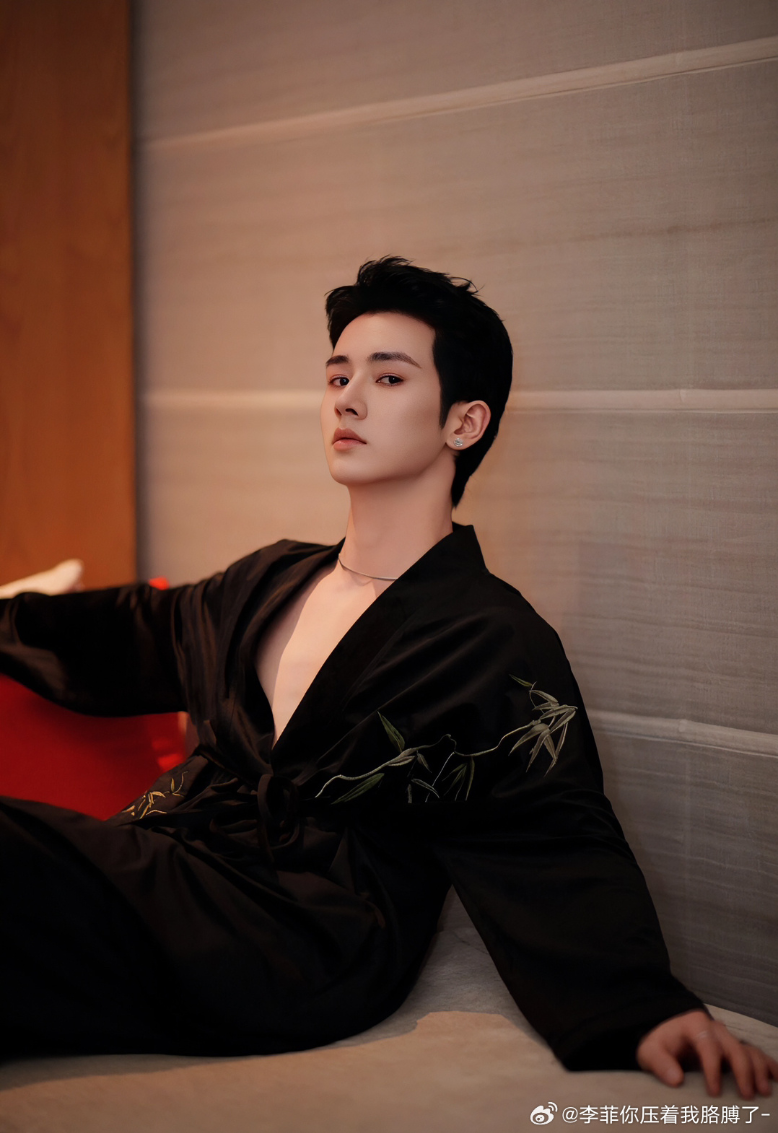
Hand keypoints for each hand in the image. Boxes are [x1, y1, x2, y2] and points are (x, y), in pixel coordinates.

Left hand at [637, 1009, 777, 1097]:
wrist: (666, 1034)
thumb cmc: (659, 1044)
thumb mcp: (650, 1051)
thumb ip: (660, 1062)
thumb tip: (676, 1079)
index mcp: (694, 1025)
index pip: (708, 1046)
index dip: (712, 1069)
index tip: (714, 1092)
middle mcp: (715, 1028)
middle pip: (734, 1047)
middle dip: (743, 1070)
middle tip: (746, 1095)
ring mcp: (727, 1037)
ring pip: (748, 1049)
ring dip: (759, 1069)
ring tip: (764, 1091)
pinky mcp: (734, 1047)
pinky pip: (755, 1052)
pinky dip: (767, 1064)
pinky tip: (776, 1077)